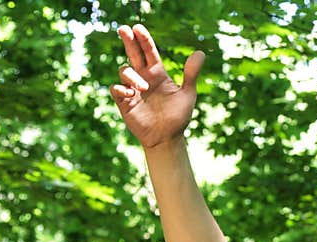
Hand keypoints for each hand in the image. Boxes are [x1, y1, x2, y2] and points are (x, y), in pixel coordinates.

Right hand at [110, 24, 204, 148]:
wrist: (167, 139)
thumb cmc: (178, 117)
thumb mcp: (187, 94)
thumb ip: (191, 74)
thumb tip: (200, 52)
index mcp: (157, 73)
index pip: (149, 52)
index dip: (144, 39)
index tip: (138, 28)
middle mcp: (143, 78)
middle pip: (133, 54)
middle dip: (128, 40)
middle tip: (124, 28)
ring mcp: (133, 89)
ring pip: (124, 70)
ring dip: (132, 75)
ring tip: (144, 87)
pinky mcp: (124, 102)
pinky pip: (116, 89)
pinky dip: (121, 88)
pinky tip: (130, 92)